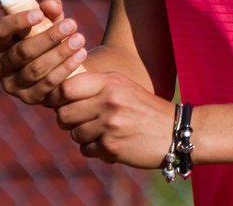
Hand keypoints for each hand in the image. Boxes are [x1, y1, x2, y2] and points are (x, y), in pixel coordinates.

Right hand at [0, 0, 87, 105]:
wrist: (58, 64)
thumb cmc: (47, 35)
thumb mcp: (49, 19)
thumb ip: (50, 8)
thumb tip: (51, 5)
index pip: (0, 31)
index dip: (18, 22)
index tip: (39, 14)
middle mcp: (0, 66)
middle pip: (22, 52)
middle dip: (49, 37)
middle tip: (72, 24)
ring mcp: (13, 86)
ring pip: (36, 69)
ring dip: (60, 54)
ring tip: (80, 39)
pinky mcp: (30, 98)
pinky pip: (49, 86)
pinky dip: (66, 69)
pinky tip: (80, 55)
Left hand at [53, 72, 173, 167]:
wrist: (174, 131)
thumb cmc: (144, 109)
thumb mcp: (123, 87)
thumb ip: (95, 87)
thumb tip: (59, 94)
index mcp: (110, 81)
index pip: (66, 87)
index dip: (58, 98)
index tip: (62, 104)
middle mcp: (109, 100)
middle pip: (64, 114)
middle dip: (68, 121)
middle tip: (81, 122)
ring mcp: (110, 123)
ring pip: (74, 134)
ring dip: (84, 137)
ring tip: (102, 133)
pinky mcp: (112, 146)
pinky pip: (86, 150)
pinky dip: (95, 150)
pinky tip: (111, 144)